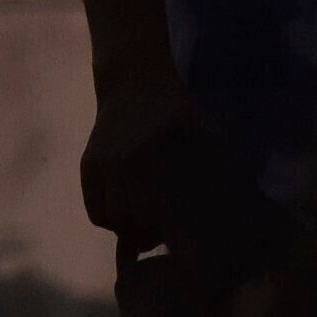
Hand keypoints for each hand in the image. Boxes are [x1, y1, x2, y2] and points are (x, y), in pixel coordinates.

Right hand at [77, 84, 201, 242]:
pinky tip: (123, 210)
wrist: (136, 84)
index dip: (164, 230)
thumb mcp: (203, 137)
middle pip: (131, 221)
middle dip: (145, 232)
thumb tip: (229, 212)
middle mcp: (122, 163)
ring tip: (141, 219)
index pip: (152, 215)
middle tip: (160, 230)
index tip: (177, 232)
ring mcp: (102, 164)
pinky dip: (108, 217)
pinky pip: (94, 208)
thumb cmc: (178, 113)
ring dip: (126, 226)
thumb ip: (212, 173)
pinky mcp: (88, 165)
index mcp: (153, 158)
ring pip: (110, 218)